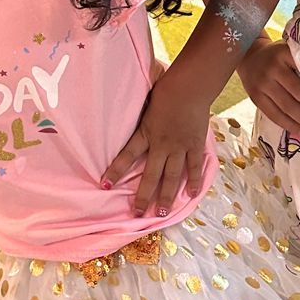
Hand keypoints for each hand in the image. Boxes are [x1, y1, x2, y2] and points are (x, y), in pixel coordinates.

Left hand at [103, 72, 210, 215]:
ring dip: (167, 196)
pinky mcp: (195, 145)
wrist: (189, 86)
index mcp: (146, 133)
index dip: (115, 171)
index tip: (104, 184)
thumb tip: (124, 120)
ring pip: (172, 177)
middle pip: (151, 175)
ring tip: (163, 213)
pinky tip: (192, 194)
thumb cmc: (165, 90)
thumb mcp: (145, 105)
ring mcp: (180, 146)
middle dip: (143, 196)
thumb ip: (140, 120)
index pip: (126, 155)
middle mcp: (162, 144)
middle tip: (138, 213)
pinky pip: (194, 166)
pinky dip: (193, 181)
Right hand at [239, 39, 299, 134]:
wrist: (248, 56)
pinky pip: (274, 115)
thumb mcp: (290, 52)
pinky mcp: (256, 98)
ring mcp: (262, 84)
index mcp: (285, 54)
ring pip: (287, 107)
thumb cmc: (277, 57)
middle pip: (297, 93)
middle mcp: (273, 68)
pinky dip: (289, 125)